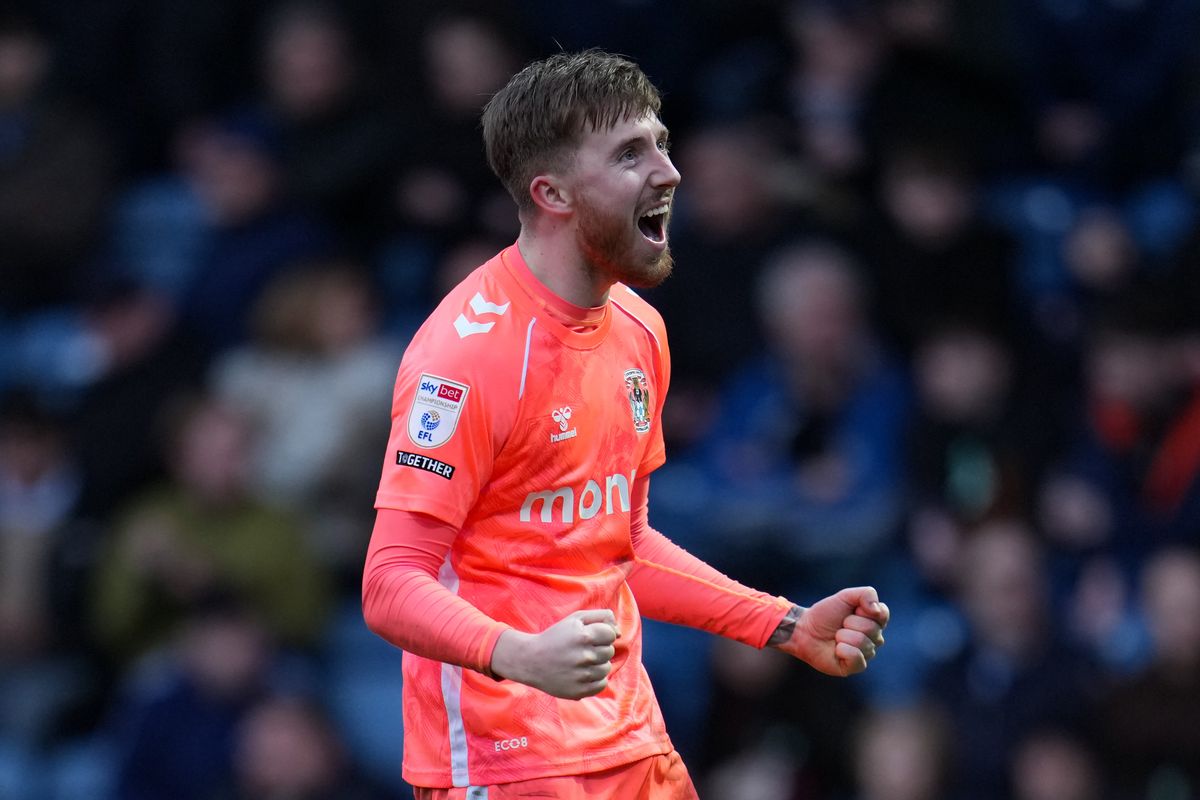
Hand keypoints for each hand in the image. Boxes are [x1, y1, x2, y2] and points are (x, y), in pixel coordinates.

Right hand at [489, 609, 619, 699]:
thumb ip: (601, 617)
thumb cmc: (556, 637)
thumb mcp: (575, 619)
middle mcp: (584, 656)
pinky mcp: (580, 691)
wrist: (531, 661)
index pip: (611, 634)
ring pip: (606, 668)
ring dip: (598, 664)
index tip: (590, 637)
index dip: (602, 634)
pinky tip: (582, 674)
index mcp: (584, 636)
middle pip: (610, 651)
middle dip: (599, 648)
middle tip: (582, 649)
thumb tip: (619, 632)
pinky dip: (595, 679)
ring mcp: (582, 676)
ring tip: (581, 662)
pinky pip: (602, 684)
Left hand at [773, 587, 888, 676]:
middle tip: (840, 625)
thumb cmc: (826, 614)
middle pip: (872, 628)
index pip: (882, 614)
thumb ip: (866, 594)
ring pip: (862, 642)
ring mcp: (866, 653)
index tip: (852, 610)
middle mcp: (874, 638)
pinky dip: (842, 650)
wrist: (805, 629)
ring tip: (836, 637)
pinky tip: (836, 649)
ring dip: (843, 636)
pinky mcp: (856, 666)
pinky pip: (856, 657)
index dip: (864, 610)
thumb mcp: (845, 596)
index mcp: (874, 621)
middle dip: (850, 623)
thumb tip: (877, 610)